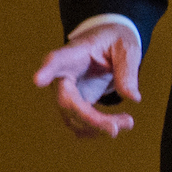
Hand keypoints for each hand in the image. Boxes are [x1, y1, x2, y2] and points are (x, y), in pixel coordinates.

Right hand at [33, 20, 144, 138]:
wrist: (106, 44)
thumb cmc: (114, 41)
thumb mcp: (127, 48)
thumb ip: (128, 70)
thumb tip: (133, 98)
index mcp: (73, 54)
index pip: (56, 61)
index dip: (46, 71)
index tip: (38, 80)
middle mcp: (62, 75)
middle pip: (66, 101)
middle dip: (89, 119)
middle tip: (115, 130)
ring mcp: (65, 92)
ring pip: (72, 118)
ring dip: (98, 127)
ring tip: (127, 122)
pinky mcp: (74, 104)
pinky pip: (79, 123)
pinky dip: (97, 129)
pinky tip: (118, 124)